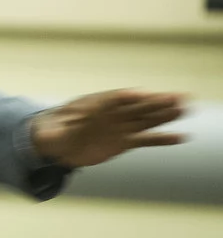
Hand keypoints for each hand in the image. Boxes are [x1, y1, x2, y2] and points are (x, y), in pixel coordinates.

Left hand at [30, 89, 186, 167]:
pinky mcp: (124, 142)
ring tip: (184, 108)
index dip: (128, 97)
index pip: (114, 99)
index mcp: (95, 105)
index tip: (142, 94)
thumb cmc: (54, 131)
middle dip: (156, 102)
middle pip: (136, 106)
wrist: (58, 143)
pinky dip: (162, 139)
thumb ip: (61, 131)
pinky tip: (179, 137)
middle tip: (177, 97)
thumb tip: (64, 130)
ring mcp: (120, 127)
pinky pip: (146, 139)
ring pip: (146, 120)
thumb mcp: (52, 132)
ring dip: (164, 115)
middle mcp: (112, 114)